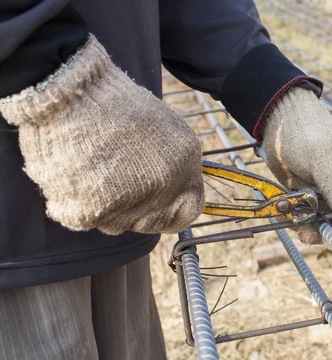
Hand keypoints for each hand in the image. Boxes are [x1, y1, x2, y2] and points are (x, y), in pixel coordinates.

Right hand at [0, 36, 203, 234]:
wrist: (71, 91)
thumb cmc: (113, 103)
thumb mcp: (162, 127)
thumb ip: (172, 164)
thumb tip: (169, 190)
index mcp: (185, 165)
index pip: (188, 212)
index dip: (171, 211)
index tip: (156, 206)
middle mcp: (164, 188)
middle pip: (151, 223)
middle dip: (136, 211)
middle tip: (114, 185)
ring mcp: (130, 202)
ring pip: (117, 224)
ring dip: (105, 207)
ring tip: (91, 172)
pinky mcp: (93, 210)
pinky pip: (85, 218)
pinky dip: (76, 202)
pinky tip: (73, 175)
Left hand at [262, 87, 331, 243]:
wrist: (279, 119)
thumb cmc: (306, 131)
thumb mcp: (323, 155)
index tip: (323, 233)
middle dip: (323, 229)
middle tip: (302, 232)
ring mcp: (329, 192)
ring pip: (323, 222)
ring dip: (306, 224)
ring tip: (289, 216)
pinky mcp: (311, 195)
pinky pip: (308, 216)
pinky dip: (297, 218)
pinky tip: (285, 211)